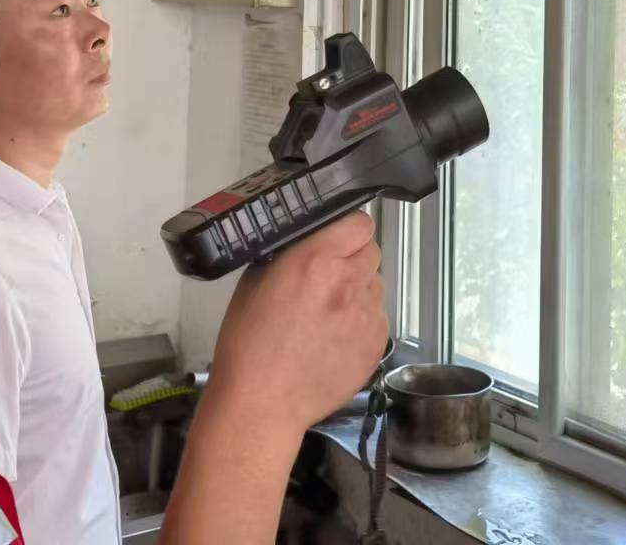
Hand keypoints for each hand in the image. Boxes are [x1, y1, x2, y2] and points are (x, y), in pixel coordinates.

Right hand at [208, 212, 387, 432]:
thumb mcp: (254, 282)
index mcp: (315, 260)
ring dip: (358, 291)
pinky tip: (335, 340)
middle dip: (352, 258)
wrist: (262, 404)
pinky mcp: (376, 346)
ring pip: (375, 286)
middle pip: (371, 251)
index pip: (359, 222)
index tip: (336, 238)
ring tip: (328, 315)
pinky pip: (377, 319)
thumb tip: (306, 243)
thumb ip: (288, 255)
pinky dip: (361, 322)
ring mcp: (367, 316)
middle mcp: (348, 283)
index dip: (347, 229)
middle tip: (328, 277)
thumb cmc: (248, 345)